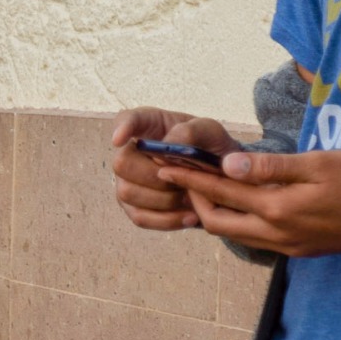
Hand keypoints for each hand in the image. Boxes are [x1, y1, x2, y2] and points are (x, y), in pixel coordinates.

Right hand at [110, 109, 238, 231]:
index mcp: (149, 125)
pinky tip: (190, 216)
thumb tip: (165, 147)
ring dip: (165, 199)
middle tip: (184, 180)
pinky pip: (140, 217)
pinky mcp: (135, 207)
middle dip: (155, 175)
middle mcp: (130, 152)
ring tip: (190, 197)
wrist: (221, 179)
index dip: (120, 129)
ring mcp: (128, 181)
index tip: (119, 140)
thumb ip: (191, 132)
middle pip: (121, 163)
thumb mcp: (211, 133)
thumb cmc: (211, 149)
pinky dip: (168, 219)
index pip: (126, 120)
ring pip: (128, 193)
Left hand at [168, 148, 340, 257]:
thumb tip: (227, 165)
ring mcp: (289, 246)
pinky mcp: (300, 250)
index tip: (164, 164)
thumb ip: (271, 166)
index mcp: (279, 209)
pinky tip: (238, 204)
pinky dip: (237, 222)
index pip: (220, 193)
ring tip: (203, 188)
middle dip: (195, 199)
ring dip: (214, 213)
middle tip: (181, 175)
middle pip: (217, 222)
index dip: (189, 178)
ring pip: (235, 234)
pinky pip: (255, 239)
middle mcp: (278, 234)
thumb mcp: (318, 163)